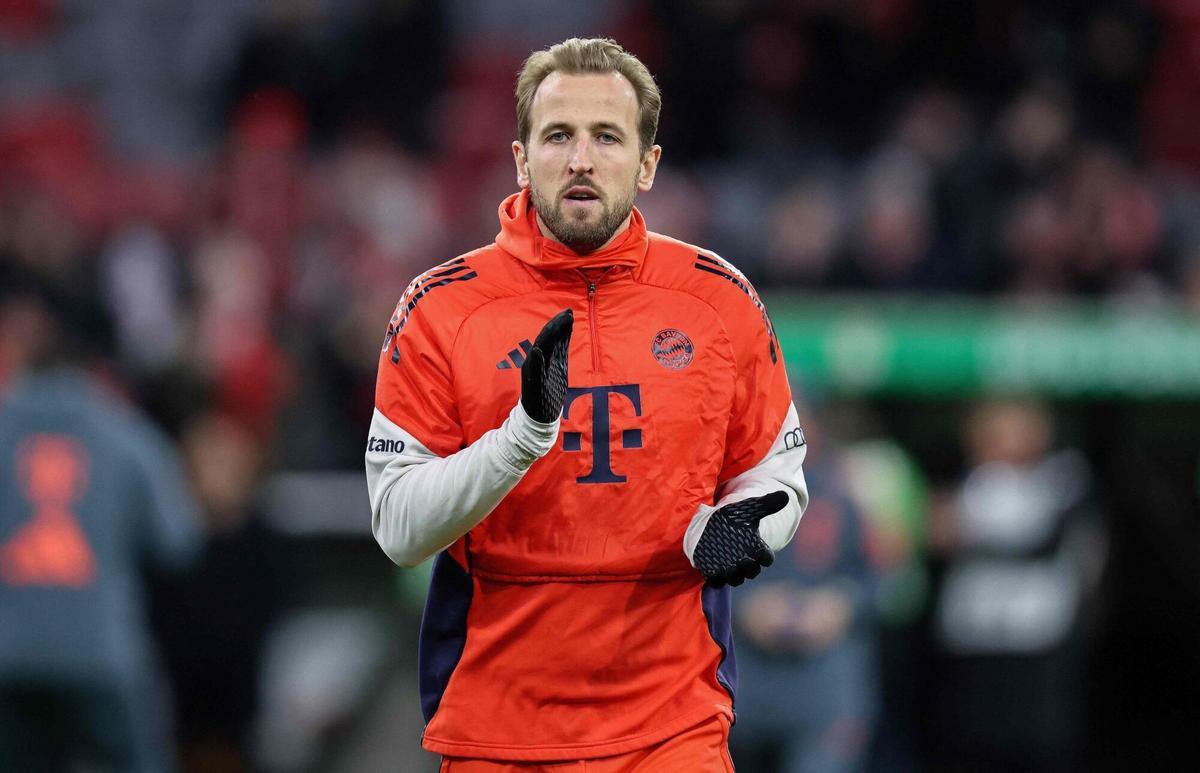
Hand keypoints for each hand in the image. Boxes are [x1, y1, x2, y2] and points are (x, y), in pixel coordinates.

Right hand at [521, 308, 573, 422]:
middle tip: (568, 313)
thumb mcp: (558, 368)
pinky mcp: (531, 385)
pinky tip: (537, 351)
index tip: (570, 312)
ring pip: (538, 351)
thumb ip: (561, 350)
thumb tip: (566, 331)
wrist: (538, 416)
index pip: (552, 337)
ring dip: (547, 337)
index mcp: (546, 358)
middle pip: (545, 340)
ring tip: (557, 323)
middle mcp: (537, 362)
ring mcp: (533, 373)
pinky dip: (534, 361)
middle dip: (556, 326)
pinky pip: (532, 372)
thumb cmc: (548, 393)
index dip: (560, 325)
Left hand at [694, 491, 787, 587]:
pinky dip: (714, 578)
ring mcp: (729, 569)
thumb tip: (784, 495)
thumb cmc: (734, 518)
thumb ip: (766, 504)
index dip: (766, 557)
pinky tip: (710, 567)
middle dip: (749, 567)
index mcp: (755, 548)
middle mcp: (745, 561)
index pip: (767, 558)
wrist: (713, 525)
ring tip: (727, 566)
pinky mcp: (713, 572)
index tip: (759, 548)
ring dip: (733, 575)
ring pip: (736, 580)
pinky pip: (716, 582)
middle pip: (752, 572)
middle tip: (743, 558)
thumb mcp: (748, 509)